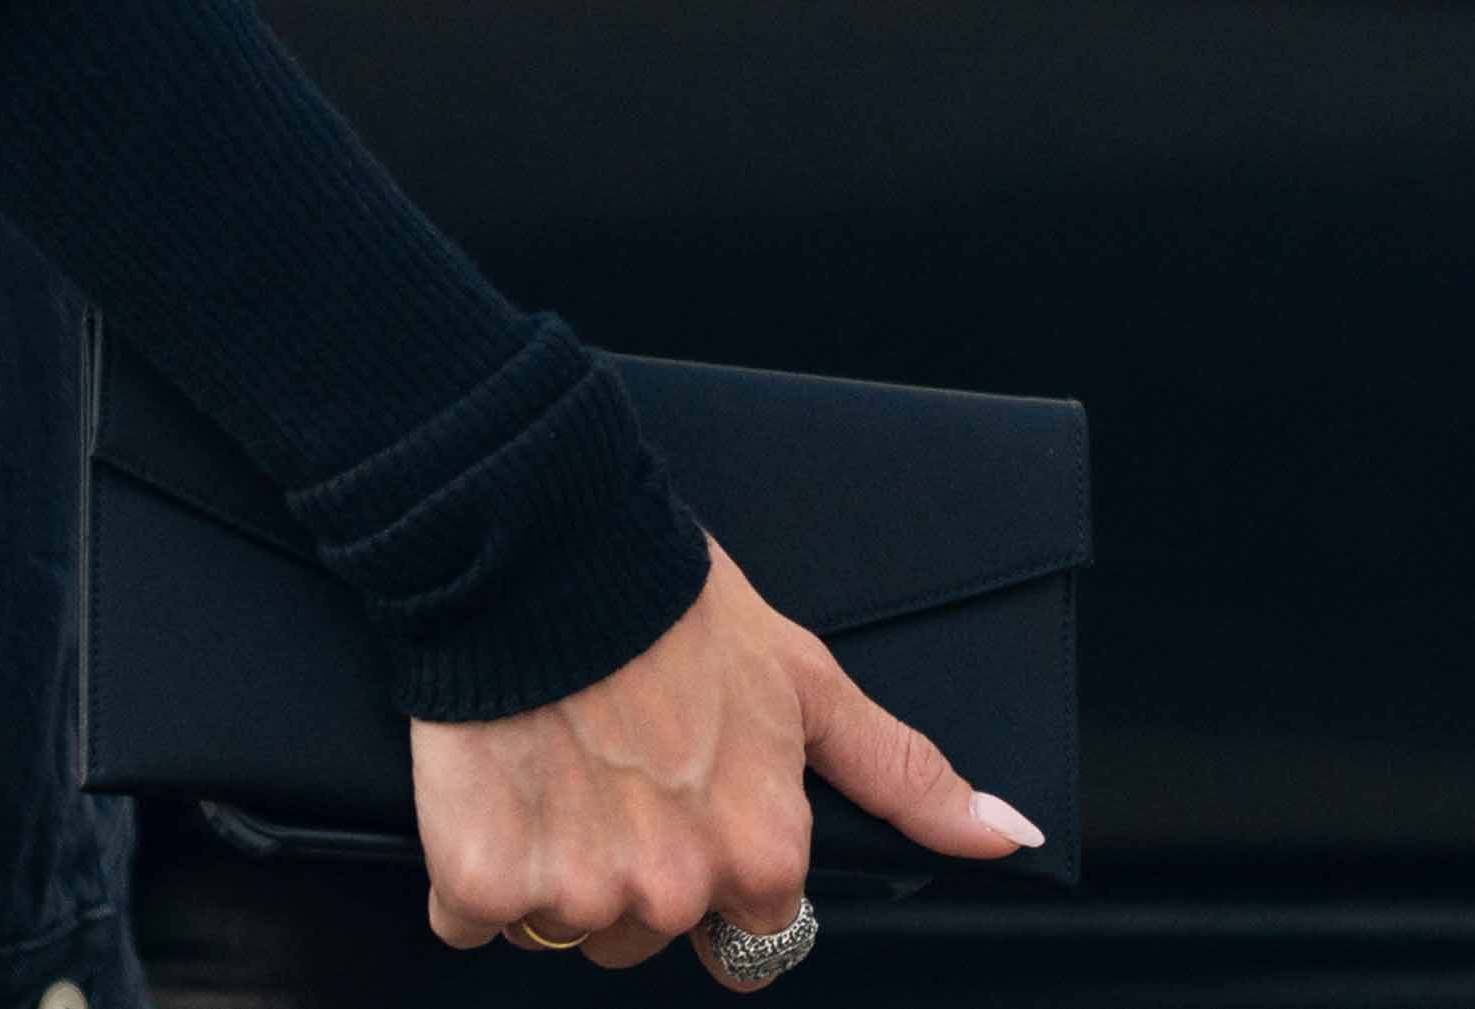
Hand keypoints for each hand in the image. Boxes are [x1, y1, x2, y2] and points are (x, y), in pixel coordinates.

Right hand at [407, 540, 1041, 961]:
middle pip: (647, 936)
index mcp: (758, 851)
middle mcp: (674, 889)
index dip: (713, 865)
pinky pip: (469, 918)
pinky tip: (484, 785)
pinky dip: (467, 870)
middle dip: (625, 869)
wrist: (532, 537)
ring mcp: (576, 891)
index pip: (753, 933)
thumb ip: (901, 772)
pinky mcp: (482, 877)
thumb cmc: (668, 598)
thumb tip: (1007, 838)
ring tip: (544, 761)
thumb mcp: (803, 677)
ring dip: (545, 869)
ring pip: (560, 930)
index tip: (678, 797)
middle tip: (605, 766)